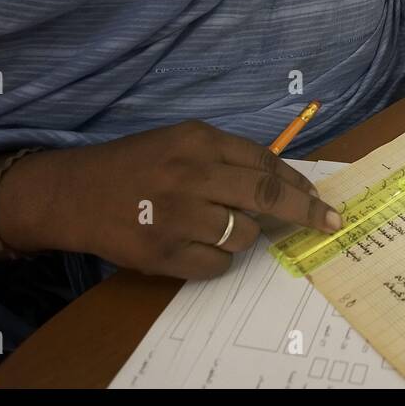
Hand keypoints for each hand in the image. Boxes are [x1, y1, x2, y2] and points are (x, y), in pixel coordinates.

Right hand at [40, 122, 342, 279]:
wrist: (75, 193)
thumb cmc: (134, 165)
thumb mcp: (179, 142)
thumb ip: (225, 157)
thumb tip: (281, 181)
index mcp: (198, 141)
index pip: (264, 162)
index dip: (297, 183)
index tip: (318, 198)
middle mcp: (190, 175)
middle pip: (266, 195)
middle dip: (305, 211)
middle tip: (329, 222)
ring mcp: (177, 216)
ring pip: (243, 234)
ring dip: (244, 236)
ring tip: (217, 226)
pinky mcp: (163, 253)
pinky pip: (217, 264)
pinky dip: (217, 259)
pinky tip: (196, 245)